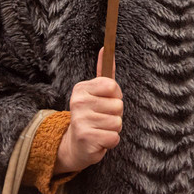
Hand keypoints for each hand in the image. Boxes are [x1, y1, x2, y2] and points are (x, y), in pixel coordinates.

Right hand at [54, 48, 123, 173]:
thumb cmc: (92, 116)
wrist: (75, 145)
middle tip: (101, 119)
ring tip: (99, 129)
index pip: (113, 86)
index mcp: (81, 88)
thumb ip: (104, 72)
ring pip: (117, 122)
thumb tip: (104, 48)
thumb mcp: (96, 93)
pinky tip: (99, 140)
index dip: (115, 96)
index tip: (105, 101)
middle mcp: (78, 102)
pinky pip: (115, 137)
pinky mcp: (86, 138)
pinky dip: (110, 142)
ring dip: (112, 129)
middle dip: (115, 115)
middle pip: (118, 105)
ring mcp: (81, 120)